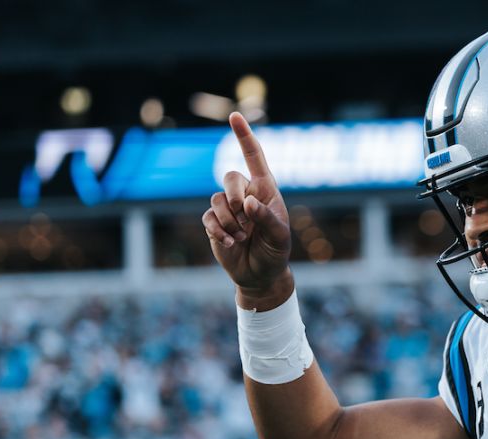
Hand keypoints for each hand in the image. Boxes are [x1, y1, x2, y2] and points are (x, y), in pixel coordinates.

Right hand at [203, 112, 293, 308]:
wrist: (260, 274)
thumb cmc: (275, 251)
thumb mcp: (279, 237)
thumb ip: (266, 218)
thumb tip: (247, 203)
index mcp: (265, 190)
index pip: (255, 157)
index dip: (244, 136)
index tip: (234, 116)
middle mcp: (245, 194)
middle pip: (229, 176)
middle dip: (234, 195)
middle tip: (244, 216)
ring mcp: (228, 208)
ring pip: (216, 199)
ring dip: (229, 221)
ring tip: (242, 237)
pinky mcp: (214, 223)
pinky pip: (208, 218)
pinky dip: (218, 231)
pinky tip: (230, 243)